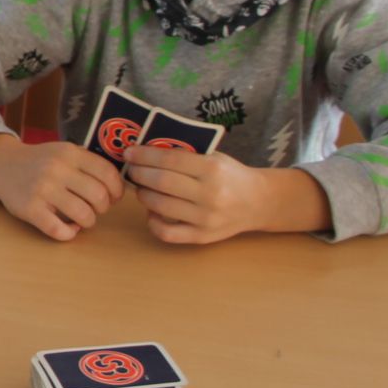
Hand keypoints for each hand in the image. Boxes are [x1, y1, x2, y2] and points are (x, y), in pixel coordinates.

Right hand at [0, 135, 125, 241]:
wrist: (2, 165)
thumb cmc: (40, 162)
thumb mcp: (64, 152)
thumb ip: (89, 164)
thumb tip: (120, 189)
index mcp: (69, 153)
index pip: (107, 173)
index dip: (117, 190)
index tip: (113, 198)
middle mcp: (56, 169)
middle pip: (99, 196)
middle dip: (103, 208)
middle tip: (96, 209)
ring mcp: (42, 189)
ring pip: (83, 215)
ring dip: (88, 222)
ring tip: (82, 220)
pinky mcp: (30, 209)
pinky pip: (59, 231)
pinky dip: (69, 234)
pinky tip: (67, 228)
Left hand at [125, 146, 306, 243]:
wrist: (259, 202)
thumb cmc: (230, 175)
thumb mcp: (213, 157)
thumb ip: (184, 155)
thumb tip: (144, 151)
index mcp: (213, 169)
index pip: (169, 160)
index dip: (144, 156)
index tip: (129, 152)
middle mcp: (210, 194)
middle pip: (161, 183)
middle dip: (139, 174)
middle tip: (132, 170)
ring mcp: (206, 218)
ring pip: (160, 206)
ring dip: (143, 195)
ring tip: (141, 187)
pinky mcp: (202, 237)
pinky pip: (167, 233)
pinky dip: (153, 222)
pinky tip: (152, 211)